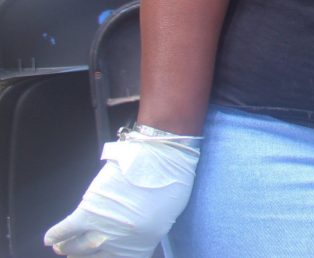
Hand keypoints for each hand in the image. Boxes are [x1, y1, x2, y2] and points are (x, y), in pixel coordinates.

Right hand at [44, 135, 198, 257]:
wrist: (161, 156)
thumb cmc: (172, 180)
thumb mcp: (164, 216)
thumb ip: (144, 231)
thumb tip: (131, 235)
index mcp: (142, 246)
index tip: (98, 256)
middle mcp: (120, 243)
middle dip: (82, 255)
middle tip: (75, 251)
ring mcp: (103, 229)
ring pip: (74, 247)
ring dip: (66, 247)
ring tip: (62, 246)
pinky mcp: (89, 211)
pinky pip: (65, 230)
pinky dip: (55, 235)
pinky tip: (50, 238)